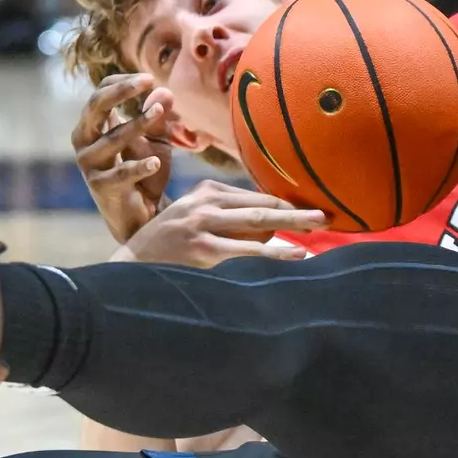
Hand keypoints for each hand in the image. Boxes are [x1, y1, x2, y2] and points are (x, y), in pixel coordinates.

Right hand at [72, 73, 174, 241]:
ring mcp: (90, 164)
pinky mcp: (101, 187)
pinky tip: (156, 162)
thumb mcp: (156, 142)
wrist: (142, 215)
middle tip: (147, 81)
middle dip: (121, 92)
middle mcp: (85, 141)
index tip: (149, 78)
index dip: (123, 83)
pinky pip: (121, 174)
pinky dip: (139, 167)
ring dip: (137, 125)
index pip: (100, 93)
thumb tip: (165, 91)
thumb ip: (158, 118)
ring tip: (159, 113)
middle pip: (95, 107)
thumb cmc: (144, 173)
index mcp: (93, 125)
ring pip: (111, 139)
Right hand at [119, 181, 326, 266]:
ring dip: (292, 225)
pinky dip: (275, 252)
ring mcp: (204, 226)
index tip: (311, 208)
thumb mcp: (192, 218)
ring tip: (318, 227)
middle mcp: (206, 203)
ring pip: (258, 223)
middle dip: (297, 210)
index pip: (255, 196)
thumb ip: (226, 216)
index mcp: (206, 191)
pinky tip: (296, 253)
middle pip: (262, 206)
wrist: (131, 266)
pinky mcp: (204, 250)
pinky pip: (248, 250)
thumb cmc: (167, 244)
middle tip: (327, 214)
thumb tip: (271, 228)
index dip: (286, 203)